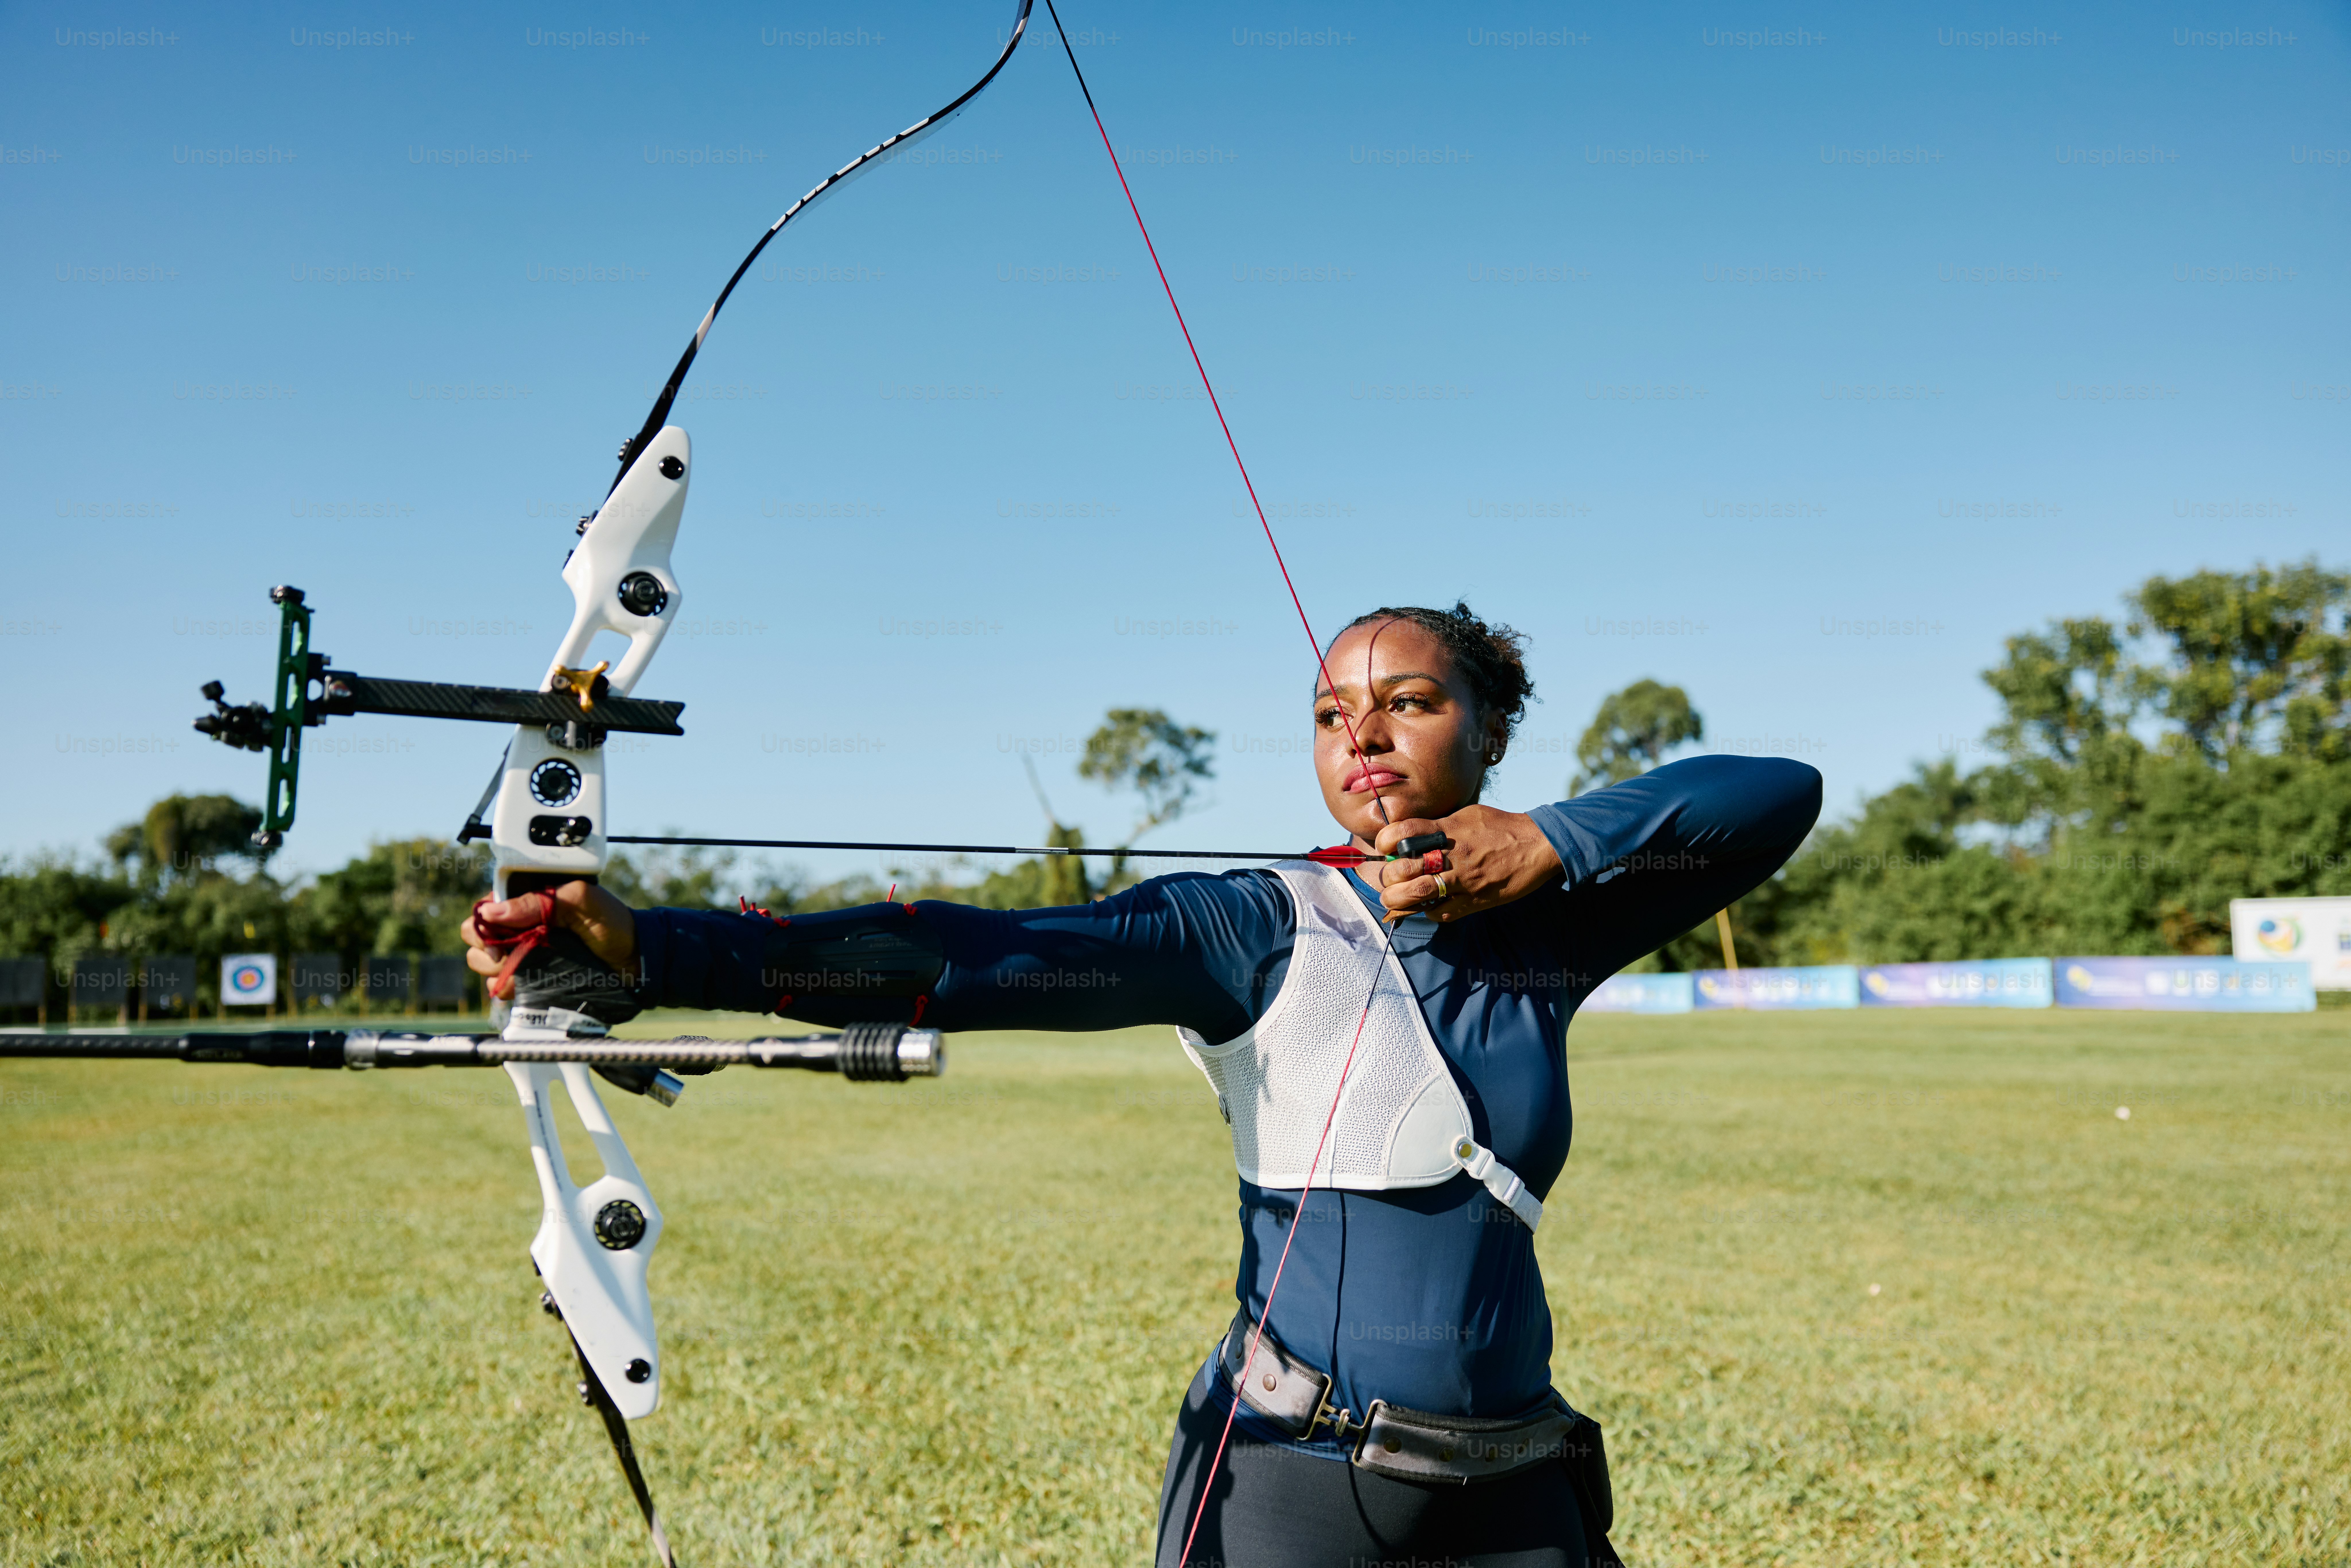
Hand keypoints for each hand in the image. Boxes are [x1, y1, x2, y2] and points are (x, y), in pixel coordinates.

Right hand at [463, 880, 640, 989]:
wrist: (634, 960)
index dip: (481, 924)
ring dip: (497, 970)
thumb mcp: (580, 901)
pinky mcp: (530, 978)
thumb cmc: (612, 923)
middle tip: (507, 956)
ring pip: (484, 963)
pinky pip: (500, 986)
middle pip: (477, 937)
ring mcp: (523, 953)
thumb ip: (539, 901)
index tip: (493, 939)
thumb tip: (492, 912)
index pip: (485, 909)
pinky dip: (507, 988)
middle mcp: (520, 926)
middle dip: (486, 949)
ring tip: (524, 971)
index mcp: (528, 900)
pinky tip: (525, 986)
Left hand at [1371, 805, 1561, 923]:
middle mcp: (1452, 855)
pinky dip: (1428, 911)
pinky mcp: (1475, 901)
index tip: (1386, 847)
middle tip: (1389, 878)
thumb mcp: (1467, 815)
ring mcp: (1463, 880)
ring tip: (1395, 897)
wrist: (1538, 845)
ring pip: (1418, 894)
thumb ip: (1438, 824)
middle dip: (1389, 876)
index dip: (1385, 841)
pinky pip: (1441, 912)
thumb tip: (1410, 832)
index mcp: (1448, 829)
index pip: (1402, 833)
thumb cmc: (1500, 827)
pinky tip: (1428, 905)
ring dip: (1399, 899)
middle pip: (1403, 869)